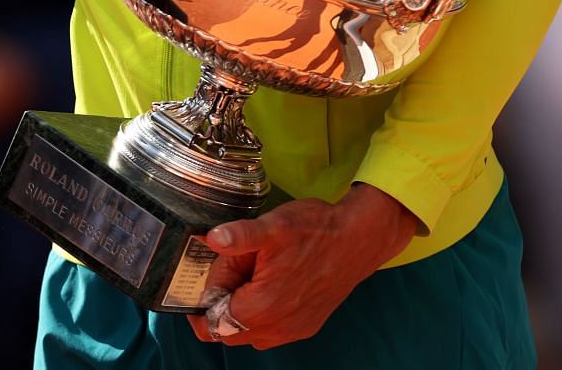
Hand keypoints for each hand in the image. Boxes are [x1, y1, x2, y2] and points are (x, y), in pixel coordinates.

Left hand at [188, 185, 417, 348]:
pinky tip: (268, 284)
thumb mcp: (272, 226)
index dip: (202, 303)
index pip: (212, 323)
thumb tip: (211, 239)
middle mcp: (276, 328)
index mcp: (261, 308)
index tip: (205, 281)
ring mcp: (292, 331)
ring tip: (249, 276)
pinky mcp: (305, 327)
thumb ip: (238, 237)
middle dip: (220, 306)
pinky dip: (260, 315)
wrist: (359, 239)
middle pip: (227, 332)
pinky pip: (270, 332)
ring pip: (248, 334)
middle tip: (230, 271)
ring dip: (240, 312)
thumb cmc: (316, 231)